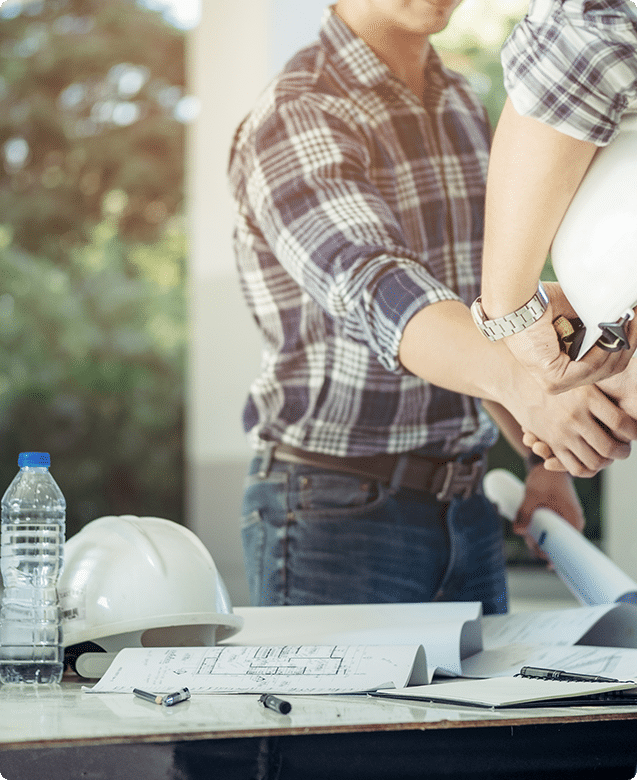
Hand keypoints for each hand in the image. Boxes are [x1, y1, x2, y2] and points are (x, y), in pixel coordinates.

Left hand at [501, 283, 636, 394]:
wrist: (515, 301)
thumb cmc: (540, 303)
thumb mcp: (578, 313)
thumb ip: (599, 322)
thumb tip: (627, 319)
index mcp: (564, 365)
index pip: (603, 364)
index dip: (623, 343)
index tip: (633, 319)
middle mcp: (559, 378)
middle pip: (608, 369)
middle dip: (626, 343)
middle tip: (634, 317)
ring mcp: (555, 383)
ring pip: (603, 370)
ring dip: (619, 343)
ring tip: (628, 319)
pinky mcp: (553, 381)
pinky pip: (591, 369)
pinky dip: (603, 349)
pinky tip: (609, 330)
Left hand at [513, 466, 583, 559]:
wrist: (547, 465)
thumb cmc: (544, 478)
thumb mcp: (532, 495)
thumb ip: (524, 513)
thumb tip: (518, 532)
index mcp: (572, 520)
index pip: (567, 547)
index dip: (554, 555)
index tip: (544, 560)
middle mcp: (572, 522)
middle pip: (558, 545)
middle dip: (542, 547)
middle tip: (528, 542)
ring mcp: (566, 520)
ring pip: (552, 538)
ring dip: (538, 540)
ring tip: (526, 534)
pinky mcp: (558, 516)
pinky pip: (550, 530)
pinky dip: (540, 533)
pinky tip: (529, 533)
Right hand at [521, 357, 636, 471]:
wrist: (518, 380)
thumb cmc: (554, 375)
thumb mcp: (579, 375)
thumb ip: (601, 388)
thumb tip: (629, 401)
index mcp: (587, 397)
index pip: (621, 423)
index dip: (633, 431)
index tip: (635, 432)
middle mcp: (575, 416)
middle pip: (610, 447)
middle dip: (622, 452)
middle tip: (624, 450)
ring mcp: (562, 432)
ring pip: (594, 461)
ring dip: (605, 463)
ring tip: (609, 457)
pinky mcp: (551, 443)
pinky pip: (574, 466)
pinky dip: (585, 469)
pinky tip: (589, 461)